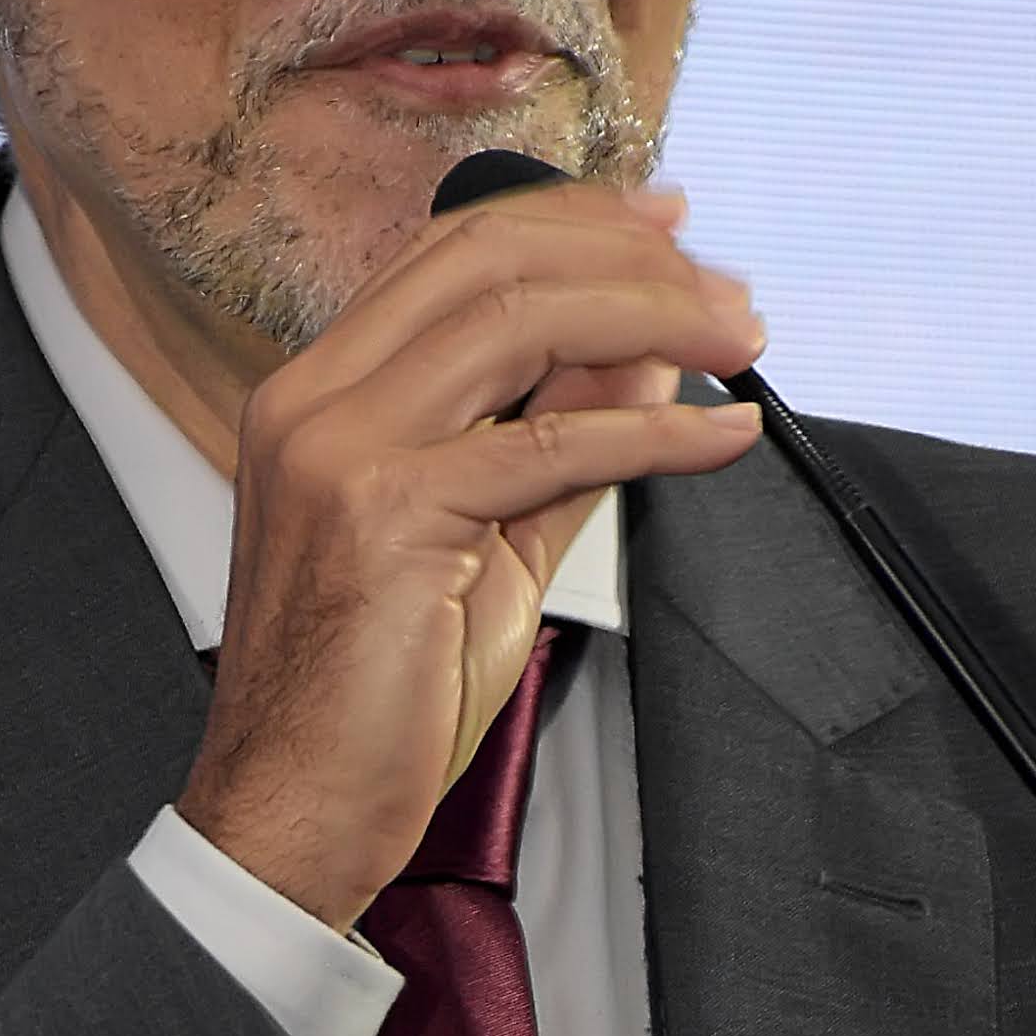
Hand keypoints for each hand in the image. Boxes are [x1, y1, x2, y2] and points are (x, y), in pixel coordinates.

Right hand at [178, 182, 762, 929]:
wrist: (294, 811)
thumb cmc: (376, 698)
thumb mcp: (490, 544)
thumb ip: (560, 443)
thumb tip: (645, 354)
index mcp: (322, 394)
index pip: (452, 254)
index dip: (571, 223)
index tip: (668, 228)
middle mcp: (314, 399)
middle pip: (488, 259)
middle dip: (626, 255)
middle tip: (727, 284)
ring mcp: (339, 447)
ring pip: (519, 320)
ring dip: (653, 314)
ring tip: (741, 336)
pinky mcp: (387, 513)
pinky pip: (551, 444)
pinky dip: (655, 430)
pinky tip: (722, 435)